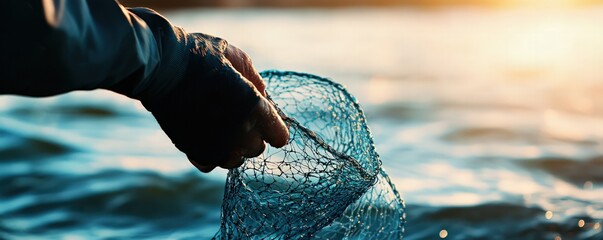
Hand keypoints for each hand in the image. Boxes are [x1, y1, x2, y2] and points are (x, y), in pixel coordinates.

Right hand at [142, 33, 288, 172]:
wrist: (159, 66)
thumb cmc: (197, 55)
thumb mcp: (233, 56)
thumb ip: (254, 78)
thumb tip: (263, 93)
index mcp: (254, 106)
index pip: (279, 136)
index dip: (273, 127)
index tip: (264, 119)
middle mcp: (239, 131)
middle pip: (257, 148)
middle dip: (251, 135)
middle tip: (235, 116)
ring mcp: (217, 145)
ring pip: (235, 160)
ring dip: (232, 147)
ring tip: (219, 127)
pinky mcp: (195, 151)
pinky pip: (211, 164)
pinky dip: (210, 154)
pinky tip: (204, 136)